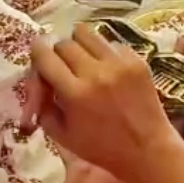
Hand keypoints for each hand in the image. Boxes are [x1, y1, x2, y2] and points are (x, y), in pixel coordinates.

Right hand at [21, 25, 183, 177]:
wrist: (146, 149)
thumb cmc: (101, 147)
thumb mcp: (61, 135)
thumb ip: (43, 105)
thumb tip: (38, 78)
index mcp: (74, 93)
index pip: (45, 56)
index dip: (37, 53)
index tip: (38, 54)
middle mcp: (95, 72)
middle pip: (64, 43)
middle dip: (58, 54)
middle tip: (63, 67)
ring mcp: (118, 63)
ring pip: (86, 33)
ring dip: (79, 45)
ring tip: (84, 61)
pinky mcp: (137, 59)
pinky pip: (110, 43)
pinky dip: (103, 52)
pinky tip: (107, 69)